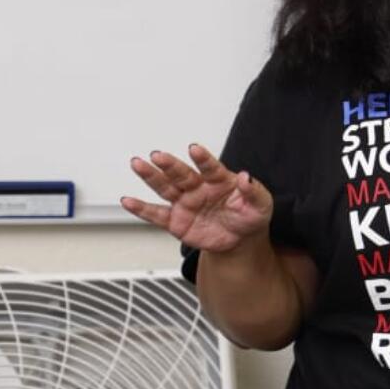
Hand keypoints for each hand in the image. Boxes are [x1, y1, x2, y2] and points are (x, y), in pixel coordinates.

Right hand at [121, 143, 271, 253]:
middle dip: (169, 165)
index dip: (203, 158)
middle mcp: (198, 188)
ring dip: (151, 176)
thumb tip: (246, 177)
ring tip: (138, 164)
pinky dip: (141, 209)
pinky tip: (128, 200)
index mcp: (219, 180)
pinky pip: (156, 215)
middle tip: (157, 155)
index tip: (194, 148)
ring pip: (165, 188)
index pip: (210, 167)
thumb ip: (254, 191)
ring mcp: (185, 203)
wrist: (241, 239)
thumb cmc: (250, 215)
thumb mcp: (261, 204)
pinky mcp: (175, 221)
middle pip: (181, 174)